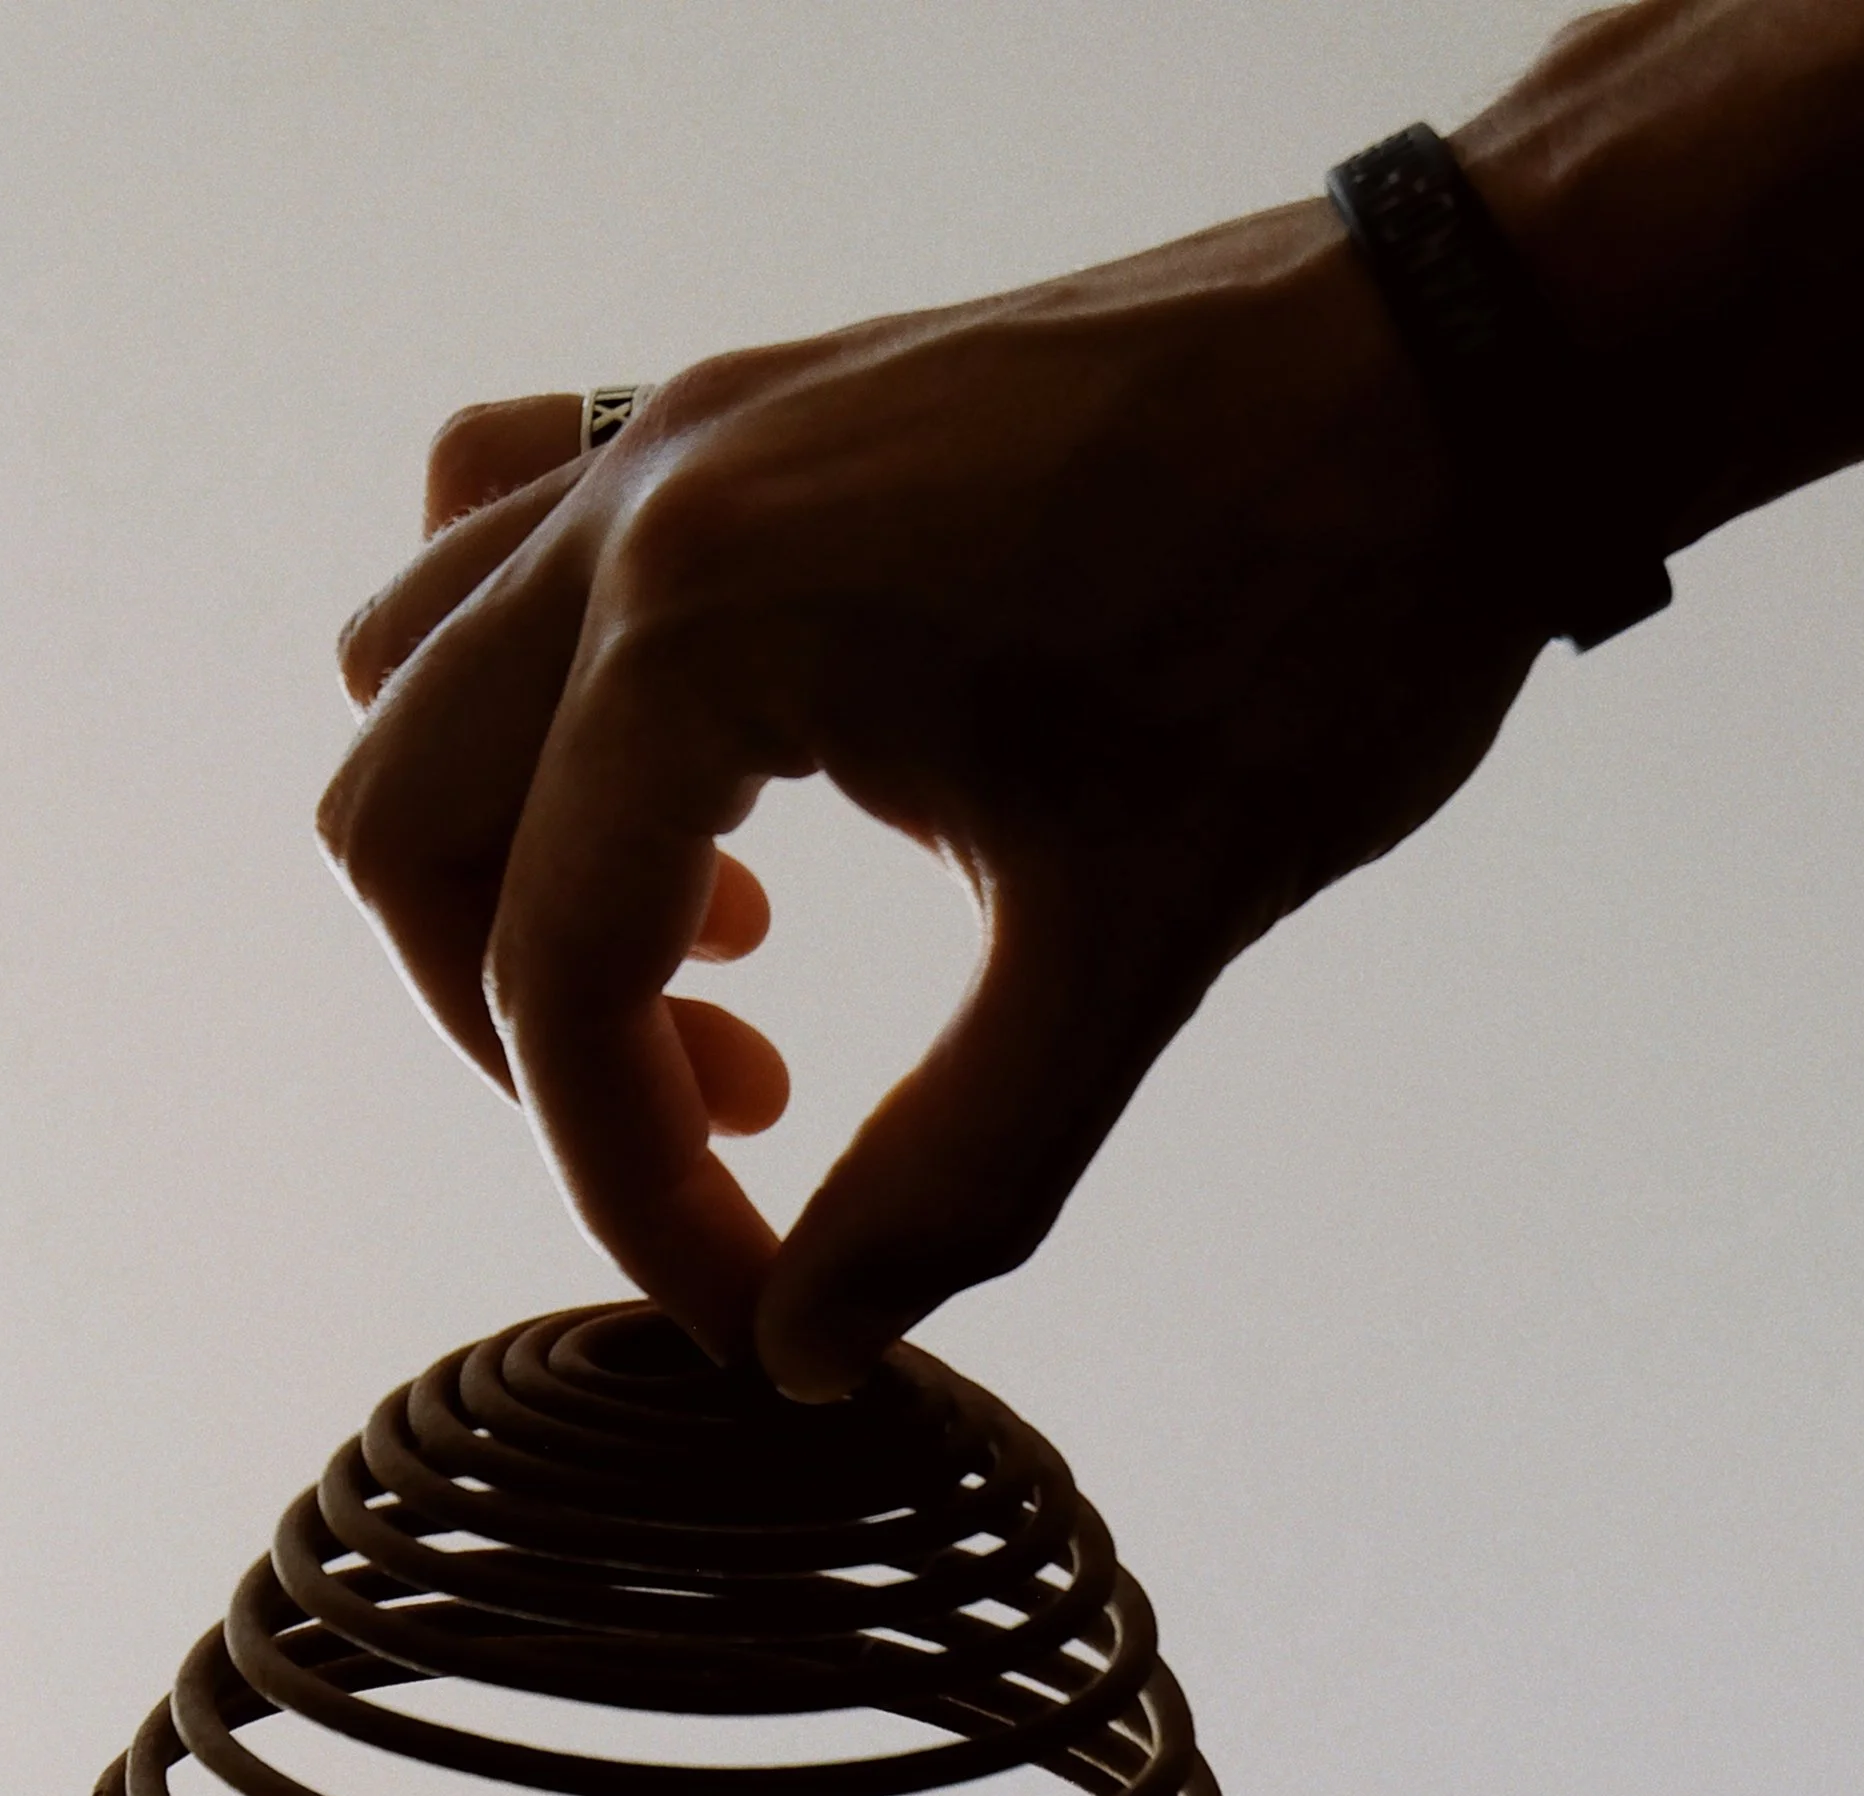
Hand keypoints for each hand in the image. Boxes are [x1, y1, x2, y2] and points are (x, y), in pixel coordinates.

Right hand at [318, 203, 1540, 1392]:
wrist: (1460, 375)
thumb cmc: (1326, 626)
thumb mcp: (1137, 943)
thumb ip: (954, 1174)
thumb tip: (807, 1351)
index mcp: (707, 624)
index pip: (555, 973)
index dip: (631, 1190)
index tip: (750, 1309)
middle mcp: (641, 505)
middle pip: (403, 826)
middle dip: (526, 1036)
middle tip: (732, 1124)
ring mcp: (677, 432)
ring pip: (416, 677)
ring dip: (510, 858)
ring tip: (729, 959)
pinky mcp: (739, 412)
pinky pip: (504, 536)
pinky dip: (541, 701)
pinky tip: (717, 796)